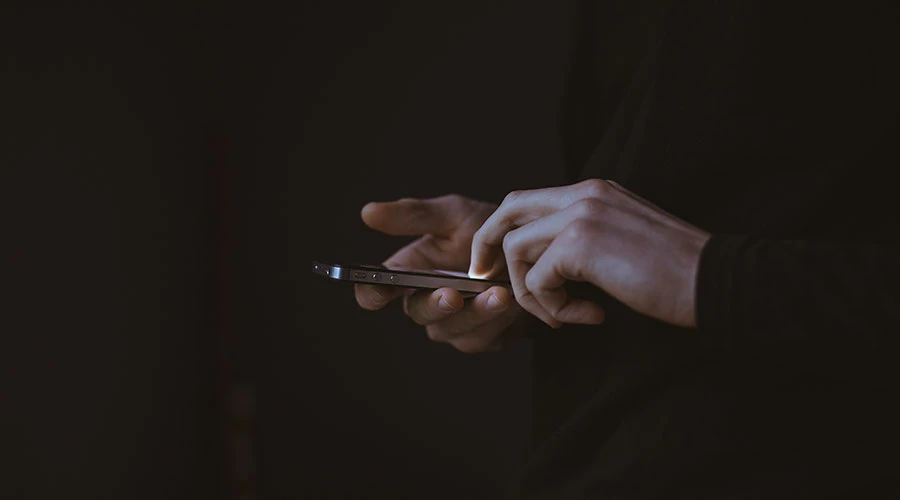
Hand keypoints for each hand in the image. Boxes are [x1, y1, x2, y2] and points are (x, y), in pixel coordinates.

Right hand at [355, 194, 522, 352]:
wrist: (533, 250)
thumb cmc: (487, 230)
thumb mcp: (453, 214)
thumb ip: (413, 215)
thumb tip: (367, 212)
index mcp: (408, 273)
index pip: (375, 291)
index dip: (371, 293)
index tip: (380, 289)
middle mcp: (426, 302)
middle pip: (417, 313)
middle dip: (435, 305)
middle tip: (452, 295)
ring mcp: (453, 324)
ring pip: (452, 330)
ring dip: (475, 314)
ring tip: (498, 294)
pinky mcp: (482, 338)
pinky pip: (483, 337)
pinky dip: (498, 320)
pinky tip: (513, 301)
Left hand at [469, 179, 710, 328]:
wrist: (714, 280)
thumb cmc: (675, 272)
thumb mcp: (622, 239)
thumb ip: (584, 238)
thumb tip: (545, 264)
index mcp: (594, 191)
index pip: (526, 200)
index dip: (502, 231)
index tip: (495, 263)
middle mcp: (583, 194)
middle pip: (508, 210)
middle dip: (488, 246)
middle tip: (485, 279)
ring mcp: (580, 215)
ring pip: (516, 249)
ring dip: (531, 292)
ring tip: (563, 315)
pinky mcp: (580, 244)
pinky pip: (539, 280)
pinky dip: (553, 308)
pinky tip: (588, 316)